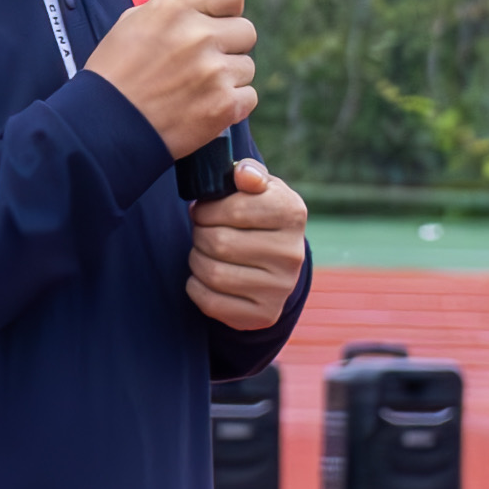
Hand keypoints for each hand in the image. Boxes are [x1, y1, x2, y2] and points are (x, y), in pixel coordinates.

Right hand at [85, 0, 255, 158]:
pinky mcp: (224, 105)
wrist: (105, 127)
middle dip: (227, 46)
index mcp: (175, 7)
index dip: (226, 8)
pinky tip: (203, 106)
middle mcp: (199, 35)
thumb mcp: (132, 23)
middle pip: (246, 31)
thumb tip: (201, 9)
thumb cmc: (114, 76)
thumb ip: (173, 11)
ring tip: (196, 88)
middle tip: (202, 62)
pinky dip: (231, 104)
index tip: (217, 21)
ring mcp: (215, 72)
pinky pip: (248, 97)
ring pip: (246, 66)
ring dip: (228, 77)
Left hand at [187, 158, 306, 330]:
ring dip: (196, 260)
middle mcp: (293, 254)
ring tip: (202, 252)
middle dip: (199, 234)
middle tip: (201, 232)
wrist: (274, 262)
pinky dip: (196, 287)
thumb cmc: (256, 215)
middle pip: (219, 242)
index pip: (234, 209)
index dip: (207, 209)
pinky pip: (210, 302)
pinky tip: (204, 277)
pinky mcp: (264, 315)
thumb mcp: (257, 188)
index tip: (203, 211)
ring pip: (212, 273)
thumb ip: (248, 173)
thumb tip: (244, 175)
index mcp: (292, 213)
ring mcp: (280, 288)